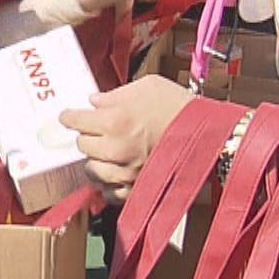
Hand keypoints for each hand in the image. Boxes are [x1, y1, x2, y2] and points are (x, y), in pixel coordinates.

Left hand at [59, 75, 195, 201]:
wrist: (211, 134)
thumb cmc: (180, 107)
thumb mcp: (146, 86)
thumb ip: (115, 94)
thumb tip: (94, 101)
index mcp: (115, 120)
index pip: (75, 120)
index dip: (69, 117)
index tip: (68, 116)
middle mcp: (116, 148)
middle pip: (82, 146)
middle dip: (85, 136)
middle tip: (92, 130)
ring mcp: (126, 172)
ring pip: (92, 171)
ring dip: (95, 160)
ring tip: (103, 153)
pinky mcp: (137, 189)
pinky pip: (110, 192)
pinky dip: (108, 183)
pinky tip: (114, 172)